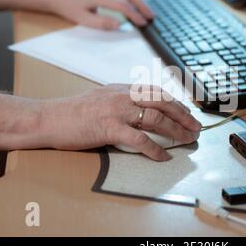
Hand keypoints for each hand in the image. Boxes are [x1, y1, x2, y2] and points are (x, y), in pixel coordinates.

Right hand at [39, 84, 201, 160]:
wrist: (49, 117)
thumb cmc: (72, 111)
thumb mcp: (101, 97)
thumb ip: (121, 100)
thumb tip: (140, 109)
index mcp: (122, 89)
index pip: (157, 92)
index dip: (176, 103)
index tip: (187, 113)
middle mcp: (123, 96)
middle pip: (163, 102)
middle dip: (184, 115)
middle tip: (196, 127)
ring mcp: (117, 111)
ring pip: (156, 118)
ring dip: (176, 131)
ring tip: (188, 139)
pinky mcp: (109, 128)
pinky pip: (140, 139)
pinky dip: (155, 149)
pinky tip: (163, 157)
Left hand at [51, 0, 154, 29]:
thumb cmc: (70, 9)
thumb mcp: (83, 19)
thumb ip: (101, 23)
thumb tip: (119, 25)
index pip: (122, 5)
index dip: (135, 15)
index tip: (143, 24)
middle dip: (142, 6)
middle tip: (152, 17)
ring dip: (139, 1)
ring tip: (148, 12)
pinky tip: (138, 5)